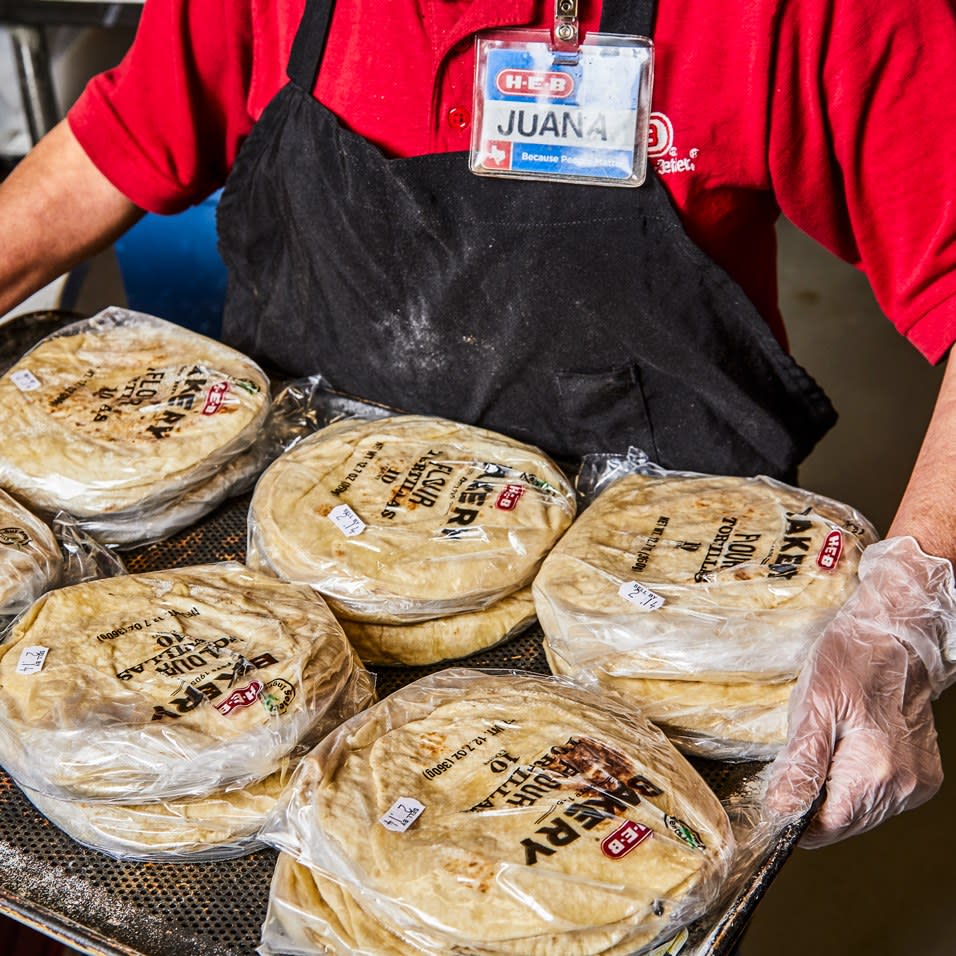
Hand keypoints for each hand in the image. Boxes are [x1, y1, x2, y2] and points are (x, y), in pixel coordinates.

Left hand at [765, 536, 953, 847]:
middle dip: (815, 807)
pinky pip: (881, 799)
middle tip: (797, 769)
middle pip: (846, 824)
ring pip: (863, 815)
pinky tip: (846, 757)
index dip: (798, 821)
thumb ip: (800, 765)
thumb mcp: (812, 708)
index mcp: (874, 771)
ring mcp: (916, 782)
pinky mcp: (923, 777)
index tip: (779, 803)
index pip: (829, 827)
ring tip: (824, 755)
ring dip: (836, 797)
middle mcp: (902, 784)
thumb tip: (782, 808)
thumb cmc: (851, 663)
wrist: (892, 638)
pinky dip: (857, 787)